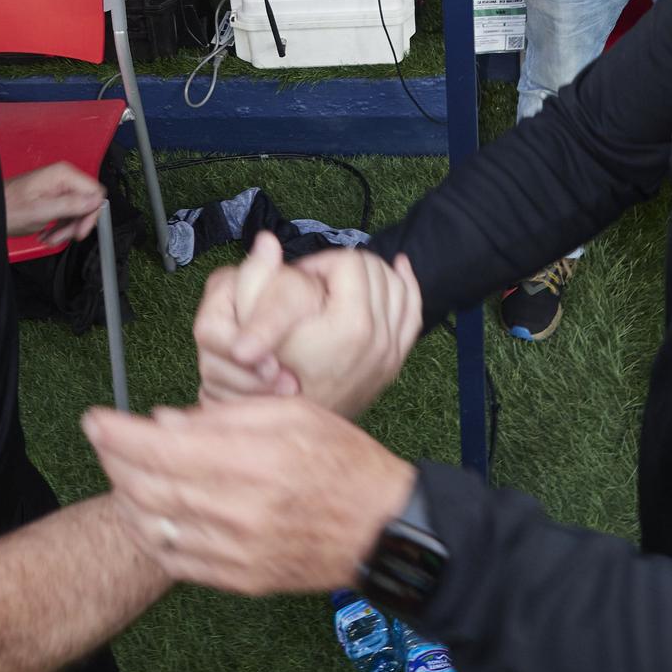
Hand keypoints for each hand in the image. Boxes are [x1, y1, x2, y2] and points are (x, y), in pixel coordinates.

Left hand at [5, 161, 103, 245]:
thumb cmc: (8, 209)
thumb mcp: (42, 210)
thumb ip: (71, 205)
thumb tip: (96, 201)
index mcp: (63, 175)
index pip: (95, 192)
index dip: (91, 214)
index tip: (80, 230)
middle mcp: (62, 178)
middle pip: (87, 204)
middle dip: (75, 224)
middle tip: (62, 237)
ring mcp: (58, 188)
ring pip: (77, 213)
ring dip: (65, 230)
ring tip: (49, 238)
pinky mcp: (53, 198)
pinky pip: (66, 215)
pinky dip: (59, 228)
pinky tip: (47, 234)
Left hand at [83, 396, 416, 594]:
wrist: (381, 528)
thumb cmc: (342, 460)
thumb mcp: (290, 414)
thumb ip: (222, 417)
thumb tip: (163, 422)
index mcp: (250, 460)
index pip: (158, 447)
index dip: (116, 433)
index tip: (94, 418)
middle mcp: (237, 510)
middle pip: (146, 487)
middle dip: (112, 460)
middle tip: (103, 439)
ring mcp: (236, 551)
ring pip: (153, 527)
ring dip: (125, 497)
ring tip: (122, 472)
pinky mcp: (240, 580)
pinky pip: (175, 561)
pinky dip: (151, 535)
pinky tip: (148, 513)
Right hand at [195, 234, 423, 416]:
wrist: (290, 430)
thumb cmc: (270, 376)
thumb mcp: (259, 325)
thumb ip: (260, 278)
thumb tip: (268, 241)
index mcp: (351, 325)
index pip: (350, 262)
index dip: (321, 262)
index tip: (302, 278)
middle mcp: (380, 339)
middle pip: (376, 269)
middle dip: (344, 268)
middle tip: (317, 282)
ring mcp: (390, 353)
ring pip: (397, 285)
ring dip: (373, 274)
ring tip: (344, 280)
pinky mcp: (394, 363)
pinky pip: (412, 311)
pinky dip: (406, 287)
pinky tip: (398, 268)